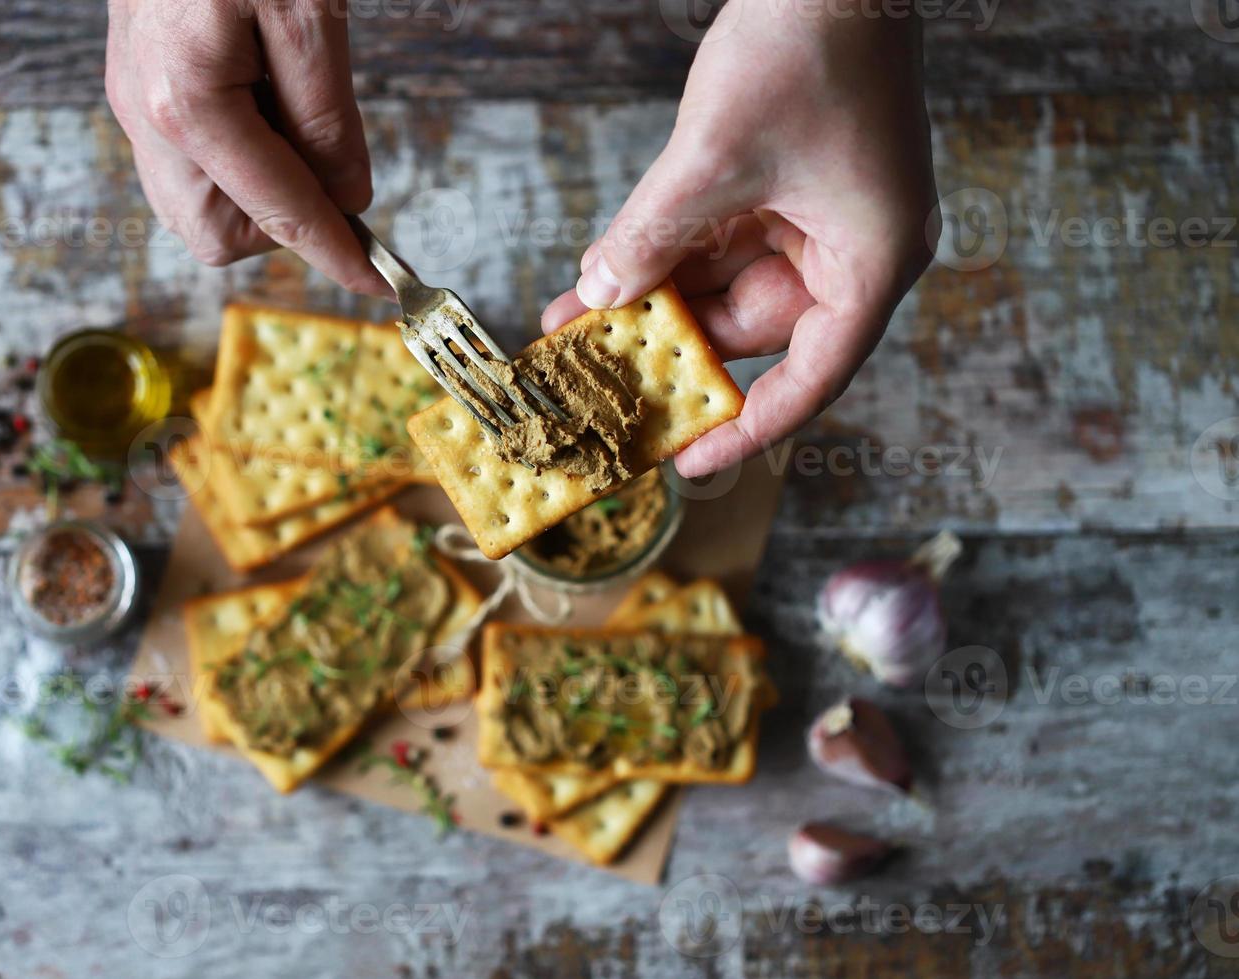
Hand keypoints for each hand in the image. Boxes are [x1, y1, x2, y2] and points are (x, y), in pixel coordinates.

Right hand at [105, 0, 385, 292]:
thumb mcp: (308, 13)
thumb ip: (326, 119)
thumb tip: (346, 202)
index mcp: (187, 103)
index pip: (276, 214)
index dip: (337, 254)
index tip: (380, 284)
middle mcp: (145, 116)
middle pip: (218, 236)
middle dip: (280, 219)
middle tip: (321, 148)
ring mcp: (131, 103)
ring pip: (196, 208)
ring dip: (255, 188)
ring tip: (285, 102)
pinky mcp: (134, 86)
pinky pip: (186, 162)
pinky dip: (235, 155)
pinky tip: (259, 92)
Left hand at [541, 0, 935, 476]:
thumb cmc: (809, 48)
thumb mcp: (714, 160)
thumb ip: (655, 235)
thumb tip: (602, 294)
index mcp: (871, 261)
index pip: (811, 376)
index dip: (748, 426)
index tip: (687, 460)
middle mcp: (851, 248)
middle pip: (752, 329)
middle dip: (668, 346)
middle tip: (595, 377)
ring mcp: (816, 215)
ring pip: (724, 284)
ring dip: (653, 297)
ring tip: (576, 321)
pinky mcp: (784, 183)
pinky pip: (718, 238)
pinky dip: (665, 251)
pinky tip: (602, 269)